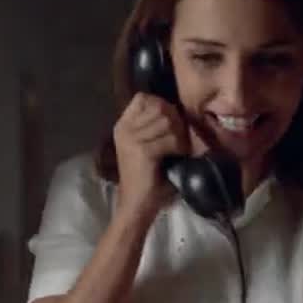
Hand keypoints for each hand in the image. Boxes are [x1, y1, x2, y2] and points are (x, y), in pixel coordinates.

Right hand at [113, 93, 188, 222]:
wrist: (136, 204)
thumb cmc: (147, 177)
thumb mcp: (147, 145)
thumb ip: (155, 125)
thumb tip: (176, 108)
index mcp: (123, 126)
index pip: (143, 98)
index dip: (161, 106)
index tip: (168, 125)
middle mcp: (124, 129)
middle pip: (159, 106)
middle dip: (175, 122)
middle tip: (178, 140)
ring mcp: (131, 139)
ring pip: (167, 122)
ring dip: (179, 136)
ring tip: (178, 150)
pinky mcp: (142, 151)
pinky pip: (170, 139)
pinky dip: (179, 148)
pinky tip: (177, 158)